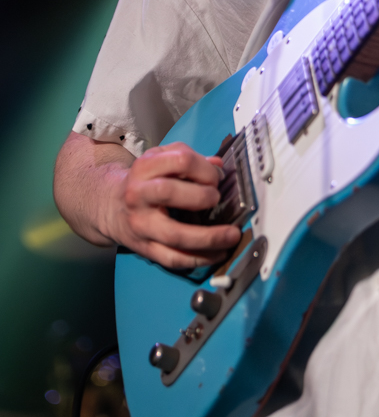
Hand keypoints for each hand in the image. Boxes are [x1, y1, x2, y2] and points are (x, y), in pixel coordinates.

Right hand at [107, 142, 239, 269]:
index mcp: (145, 167)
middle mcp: (139, 195)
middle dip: (202, 196)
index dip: (205, 168)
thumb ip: (189, 158)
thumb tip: (219, 165)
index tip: (216, 177)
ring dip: (208, 237)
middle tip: (217, 198)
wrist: (110, 206)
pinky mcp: (144, 248)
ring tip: (231, 236)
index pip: (181, 160)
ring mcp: (140, 224)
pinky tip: (217, 254)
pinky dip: (198, 259)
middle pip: (171, 192)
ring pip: (174, 234)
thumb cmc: (145, 180)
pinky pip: (172, 258)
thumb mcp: (161, 159)